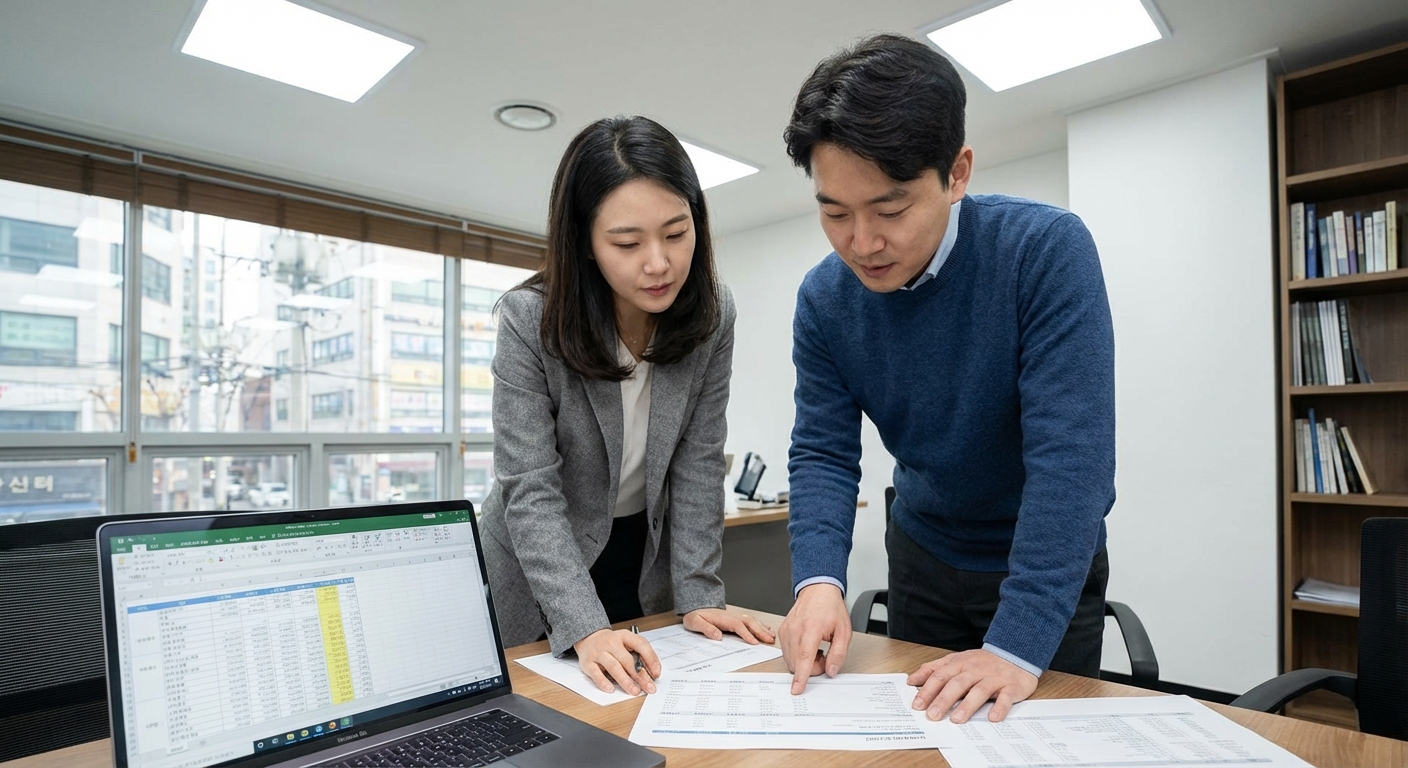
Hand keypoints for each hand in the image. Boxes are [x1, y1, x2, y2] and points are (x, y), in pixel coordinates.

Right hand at [573, 628, 661, 695]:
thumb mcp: (625, 641)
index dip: (650, 659)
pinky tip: (610, 689)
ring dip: (625, 681)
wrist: (587, 637)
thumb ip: (638, 653)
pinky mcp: (587, 663)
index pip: (640, 645)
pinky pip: (596, 674)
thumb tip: (651, 671)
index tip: (656, 673)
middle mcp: (610, 642)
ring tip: (634, 690)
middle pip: (627, 660)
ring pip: (614, 667)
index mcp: (623, 636)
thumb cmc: (610, 643)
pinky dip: (603, 682)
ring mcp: (598, 652)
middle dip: (640, 676)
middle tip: (649, 687)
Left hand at [683, 608, 775, 644]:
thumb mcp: (695, 622)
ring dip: (762, 628)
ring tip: (772, 636)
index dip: (747, 634)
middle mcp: (731, 616)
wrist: (695, 607)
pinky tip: (767, 630)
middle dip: (760, 631)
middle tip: (769, 640)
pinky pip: (751, 621)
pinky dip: (760, 625)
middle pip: (749, 622)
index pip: (738, 626)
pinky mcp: (736, 619)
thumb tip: (718, 636)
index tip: (755, 642)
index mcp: (723, 618)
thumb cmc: (695, 616)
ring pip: (752, 621)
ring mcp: (735, 617)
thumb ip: (706, 628)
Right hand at [777, 583, 851, 694]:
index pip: (804, 657)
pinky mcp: (782, 632)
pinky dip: (797, 655)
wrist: (818, 591)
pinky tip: (807, 646)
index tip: (797, 688)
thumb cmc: (831, 608)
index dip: (801, 675)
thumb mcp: (844, 631)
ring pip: (790, 660)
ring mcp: (786, 630)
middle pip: (797, 662)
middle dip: (811, 668)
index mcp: (812, 628)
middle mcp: (796, 629)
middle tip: (824, 656)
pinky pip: (787, 653)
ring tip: (817, 649)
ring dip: (804, 662)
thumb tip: (831, 671)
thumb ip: (839, 653)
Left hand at [908, 648, 1038, 722]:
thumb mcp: (956, 661)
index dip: (928, 690)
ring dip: (967, 706)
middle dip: (943, 700)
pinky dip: (1000, 708)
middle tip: (932, 715)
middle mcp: (975, 670)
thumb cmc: (982, 662)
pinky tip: (992, 718)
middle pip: (957, 684)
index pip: (940, 676)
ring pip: (979, 691)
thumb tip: (912, 680)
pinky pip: (1006, 698)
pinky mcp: (1011, 687)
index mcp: (960, 664)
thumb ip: (933, 669)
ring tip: (956, 719)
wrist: (1016, 653)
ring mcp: (993, 678)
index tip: (917, 704)